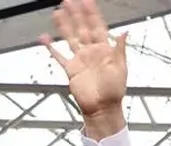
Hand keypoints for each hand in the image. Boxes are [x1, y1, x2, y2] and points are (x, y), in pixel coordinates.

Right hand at [40, 0, 128, 119]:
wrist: (103, 109)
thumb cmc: (114, 92)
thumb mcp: (121, 68)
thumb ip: (120, 49)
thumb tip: (125, 32)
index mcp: (104, 50)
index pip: (97, 27)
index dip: (92, 13)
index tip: (87, 1)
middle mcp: (91, 52)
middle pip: (81, 28)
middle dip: (76, 14)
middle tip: (69, 0)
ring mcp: (80, 60)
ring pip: (69, 38)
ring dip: (64, 25)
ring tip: (57, 12)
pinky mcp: (70, 70)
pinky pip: (59, 56)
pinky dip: (51, 48)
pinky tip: (44, 38)